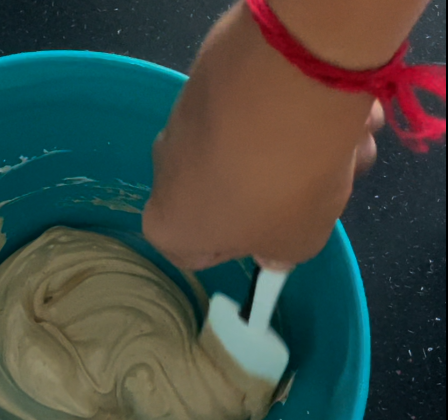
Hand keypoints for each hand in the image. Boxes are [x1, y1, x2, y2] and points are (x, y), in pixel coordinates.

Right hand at [142, 2, 384, 270]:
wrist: (285, 85)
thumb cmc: (281, 189)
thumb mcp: (298, 244)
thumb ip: (282, 254)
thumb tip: (275, 251)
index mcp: (170, 226)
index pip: (194, 253)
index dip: (239, 248)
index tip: (275, 237)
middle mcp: (164, 174)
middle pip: (226, 195)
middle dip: (276, 193)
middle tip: (325, 186)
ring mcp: (184, 120)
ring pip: (246, 148)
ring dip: (294, 150)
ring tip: (345, 141)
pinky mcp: (209, 76)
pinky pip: (254, 105)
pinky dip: (290, 108)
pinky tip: (331, 102)